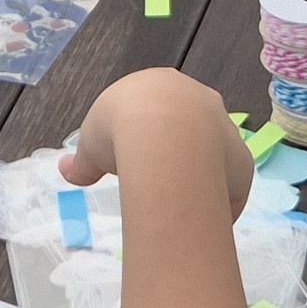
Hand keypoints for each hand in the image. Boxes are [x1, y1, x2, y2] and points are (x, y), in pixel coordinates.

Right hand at [61, 66, 256, 213]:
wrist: (160, 138)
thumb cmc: (119, 129)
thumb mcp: (90, 144)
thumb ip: (82, 160)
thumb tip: (65, 170)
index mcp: (161, 86)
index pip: (158, 108)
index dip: (145, 133)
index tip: (136, 157)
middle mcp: (199, 100)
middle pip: (191, 128)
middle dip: (177, 153)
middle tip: (157, 181)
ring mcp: (225, 129)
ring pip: (215, 155)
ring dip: (200, 177)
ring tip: (179, 206)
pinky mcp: (241, 160)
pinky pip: (231, 185)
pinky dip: (217, 203)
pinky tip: (195, 221)